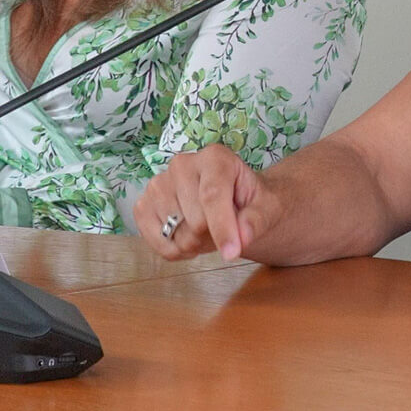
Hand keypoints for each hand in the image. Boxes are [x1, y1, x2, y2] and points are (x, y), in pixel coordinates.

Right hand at [135, 145, 272, 261]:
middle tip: (224, 230)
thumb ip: (256, 220)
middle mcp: (182, 164)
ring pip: (175, 234)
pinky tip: (187, 238)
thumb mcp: (266, 208)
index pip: (212, 195)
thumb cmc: (250, 202)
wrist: (232, 202)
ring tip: (207, 231)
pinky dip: (174, 250)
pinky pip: (155, 241)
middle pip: (195, 220)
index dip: (222, 228)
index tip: (232, 253)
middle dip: (212, 236)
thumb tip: (243, 237)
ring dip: (194, 245)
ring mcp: (158, 184)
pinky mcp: (143, 205)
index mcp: (215, 158)